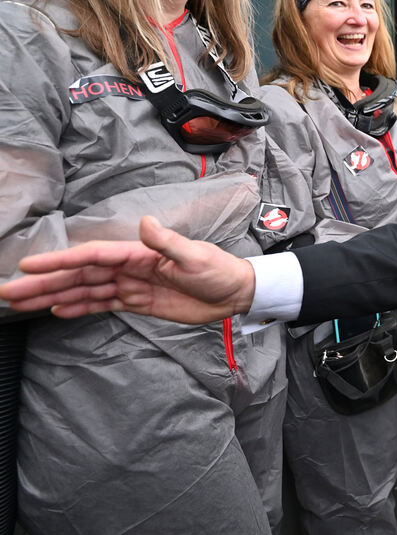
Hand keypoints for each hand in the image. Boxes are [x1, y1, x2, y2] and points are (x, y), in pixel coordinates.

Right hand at [1, 216, 255, 323]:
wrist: (235, 292)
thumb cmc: (219, 270)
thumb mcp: (196, 256)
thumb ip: (169, 243)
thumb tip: (145, 223)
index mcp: (139, 252)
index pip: (92, 256)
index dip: (60, 260)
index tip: (30, 265)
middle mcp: (129, 266)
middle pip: (79, 274)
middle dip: (44, 282)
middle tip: (9, 292)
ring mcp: (131, 284)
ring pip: (85, 290)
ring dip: (54, 295)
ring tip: (22, 303)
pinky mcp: (138, 302)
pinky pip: (102, 304)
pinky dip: (79, 307)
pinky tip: (56, 310)